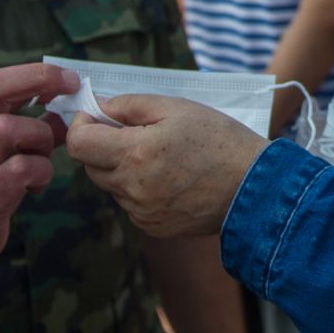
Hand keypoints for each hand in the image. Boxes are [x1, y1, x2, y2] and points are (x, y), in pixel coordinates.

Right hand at [0, 62, 74, 281]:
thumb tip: (69, 113)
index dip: (36, 74)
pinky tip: (35, 187)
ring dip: (40, 140)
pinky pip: (21, 170)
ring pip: (7, 128)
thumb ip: (29, 132)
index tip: (69, 79)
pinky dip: (41, 173)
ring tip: (41, 160)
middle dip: (38, 80)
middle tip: (71, 90)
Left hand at [68, 95, 266, 236]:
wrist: (254, 188)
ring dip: (122, 168)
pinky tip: (169, 178)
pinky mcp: (152, 227)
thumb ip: (131, 105)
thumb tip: (99, 106)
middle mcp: (132, 188)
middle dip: (103, 146)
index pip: (79, 143)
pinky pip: (130, 204)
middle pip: (91, 166)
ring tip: (159, 156)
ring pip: (111, 186)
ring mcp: (141, 212)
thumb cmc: (219, 140)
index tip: (97, 116)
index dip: (81, 125)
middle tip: (134, 132)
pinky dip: (139, 189)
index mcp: (135, 153)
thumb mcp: (177, 108)